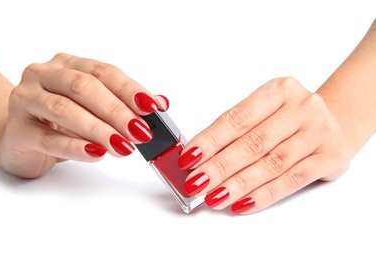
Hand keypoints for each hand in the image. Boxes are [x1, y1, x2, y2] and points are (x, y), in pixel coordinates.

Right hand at [0, 53, 167, 177]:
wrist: (18, 135)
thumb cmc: (60, 119)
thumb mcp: (93, 107)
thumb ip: (124, 102)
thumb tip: (161, 103)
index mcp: (67, 64)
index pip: (103, 71)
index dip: (129, 89)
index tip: (152, 107)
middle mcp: (44, 76)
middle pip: (84, 87)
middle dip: (117, 111)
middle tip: (141, 132)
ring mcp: (27, 100)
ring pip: (65, 110)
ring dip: (99, 129)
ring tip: (123, 146)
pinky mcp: (18, 130)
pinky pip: (49, 138)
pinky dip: (75, 147)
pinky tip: (96, 153)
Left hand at [178, 77, 351, 213]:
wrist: (335, 120)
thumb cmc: (289, 117)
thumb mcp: (265, 111)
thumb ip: (236, 131)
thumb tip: (198, 158)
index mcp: (278, 90)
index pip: (237, 119)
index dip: (211, 141)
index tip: (189, 158)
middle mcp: (301, 107)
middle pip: (253, 143)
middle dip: (220, 167)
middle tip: (196, 183)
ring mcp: (318, 131)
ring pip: (271, 164)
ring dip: (238, 184)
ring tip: (214, 197)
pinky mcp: (329, 157)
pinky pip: (291, 180)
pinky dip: (264, 195)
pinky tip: (242, 203)